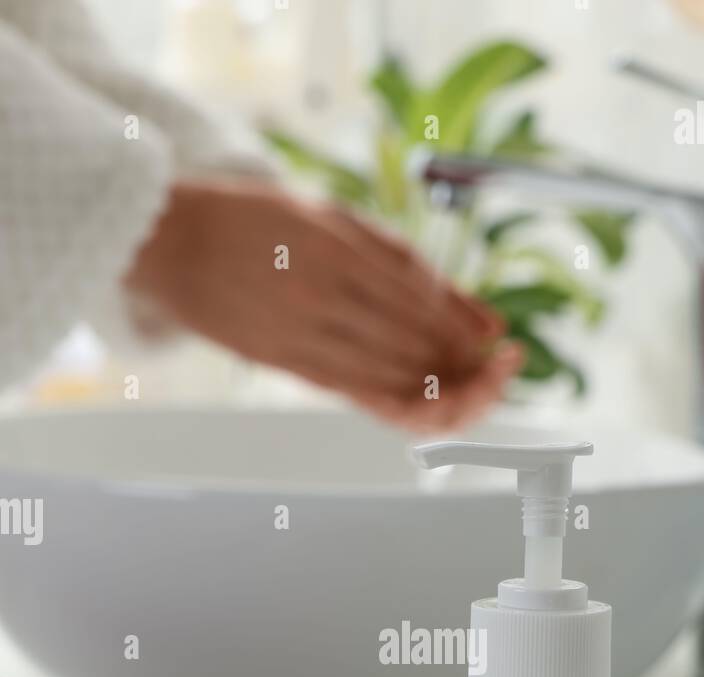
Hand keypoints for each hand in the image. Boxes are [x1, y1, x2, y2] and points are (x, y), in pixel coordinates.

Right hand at [128, 179, 522, 428]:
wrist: (170, 243)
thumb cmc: (254, 221)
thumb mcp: (331, 216)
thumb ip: (401, 259)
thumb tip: (468, 307)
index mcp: (334, 250)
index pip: (420, 303)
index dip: (465, 331)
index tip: (498, 343)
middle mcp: (319, 296)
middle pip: (410, 344)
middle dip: (464, 366)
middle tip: (498, 373)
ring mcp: (299, 335)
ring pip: (386, 376)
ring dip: (438, 389)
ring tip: (470, 389)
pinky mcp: (284, 363)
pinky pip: (353, 390)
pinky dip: (397, 398)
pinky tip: (423, 399)